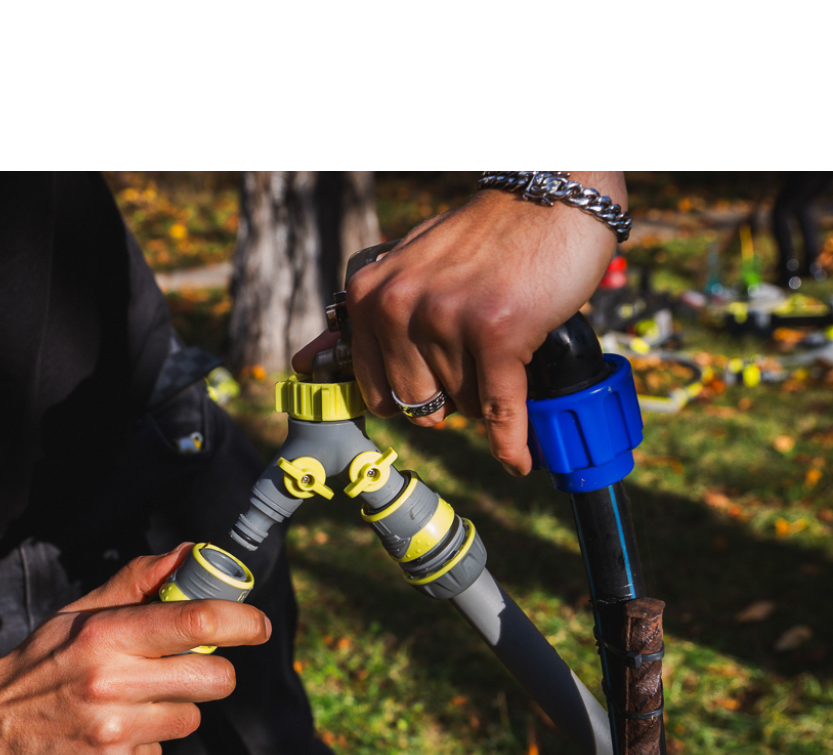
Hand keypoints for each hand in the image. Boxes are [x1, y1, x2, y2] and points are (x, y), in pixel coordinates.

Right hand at [0, 544, 270, 754]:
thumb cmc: (37, 663)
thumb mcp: (80, 612)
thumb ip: (139, 581)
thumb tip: (192, 554)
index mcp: (106, 636)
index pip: (197, 622)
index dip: (242, 621)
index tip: (258, 625)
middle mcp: (111, 685)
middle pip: (215, 678)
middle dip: (211, 671)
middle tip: (183, 667)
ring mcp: (112, 735)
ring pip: (190, 719)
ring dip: (172, 710)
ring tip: (128, 704)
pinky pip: (158, 754)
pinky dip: (142, 744)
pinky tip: (108, 734)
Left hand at [292, 173, 624, 475]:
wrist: (551, 198)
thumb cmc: (481, 242)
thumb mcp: (405, 271)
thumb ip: (359, 320)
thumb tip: (301, 364)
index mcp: (369, 297)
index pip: (377, 392)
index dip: (411, 395)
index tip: (436, 378)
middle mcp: (399, 308)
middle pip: (421, 404)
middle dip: (451, 395)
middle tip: (477, 354)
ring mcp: (446, 319)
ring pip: (463, 405)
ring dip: (486, 393)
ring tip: (502, 345)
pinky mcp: (495, 332)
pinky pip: (498, 409)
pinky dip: (511, 441)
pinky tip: (517, 457)